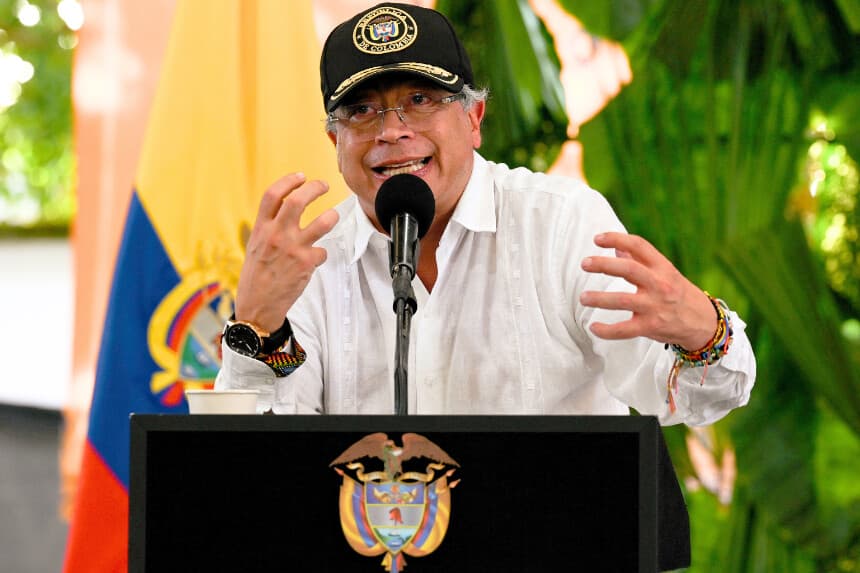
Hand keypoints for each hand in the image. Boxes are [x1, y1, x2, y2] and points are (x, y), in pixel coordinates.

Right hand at [235, 173, 338, 331]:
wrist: (257, 306)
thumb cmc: (256, 275)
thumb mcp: (255, 246)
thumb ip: (269, 227)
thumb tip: (286, 206)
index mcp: (261, 228)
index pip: (273, 194)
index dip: (289, 181)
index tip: (301, 176)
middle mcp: (276, 235)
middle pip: (299, 200)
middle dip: (315, 188)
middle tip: (323, 185)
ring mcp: (293, 248)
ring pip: (323, 222)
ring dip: (331, 216)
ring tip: (332, 215)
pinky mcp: (306, 264)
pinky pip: (323, 251)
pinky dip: (320, 254)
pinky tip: (314, 260)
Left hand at [579, 232, 716, 349]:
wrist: (703, 323)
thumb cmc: (679, 294)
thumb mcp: (665, 273)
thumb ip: (641, 262)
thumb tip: (616, 248)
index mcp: (662, 267)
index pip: (639, 246)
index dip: (617, 239)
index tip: (597, 239)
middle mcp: (659, 284)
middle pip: (629, 270)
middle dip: (603, 265)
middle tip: (584, 264)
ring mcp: (655, 306)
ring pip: (622, 300)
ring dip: (599, 298)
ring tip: (583, 297)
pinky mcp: (651, 327)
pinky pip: (624, 330)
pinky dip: (606, 330)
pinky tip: (593, 327)